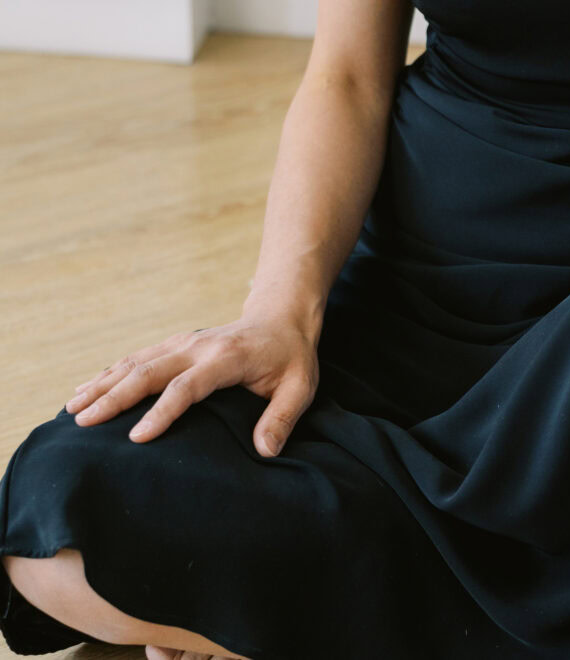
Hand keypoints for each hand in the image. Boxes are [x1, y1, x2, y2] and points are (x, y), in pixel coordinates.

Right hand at [64, 308, 319, 457]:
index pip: (188, 386)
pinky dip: (109, 373)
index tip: (136, 437)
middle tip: (81, 422)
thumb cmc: (291, 358)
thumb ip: (282, 417)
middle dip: (113, 396)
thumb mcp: (300, 387)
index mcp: (227, 358)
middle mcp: (199, 346)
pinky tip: (85, 389)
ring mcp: (184, 342)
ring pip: (136, 362)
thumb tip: (265, 452)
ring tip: (71, 409)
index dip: (162, 411)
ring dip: (103, 384)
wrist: (282, 317)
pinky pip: (137, 358)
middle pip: (149, 371)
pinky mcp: (175, 344)